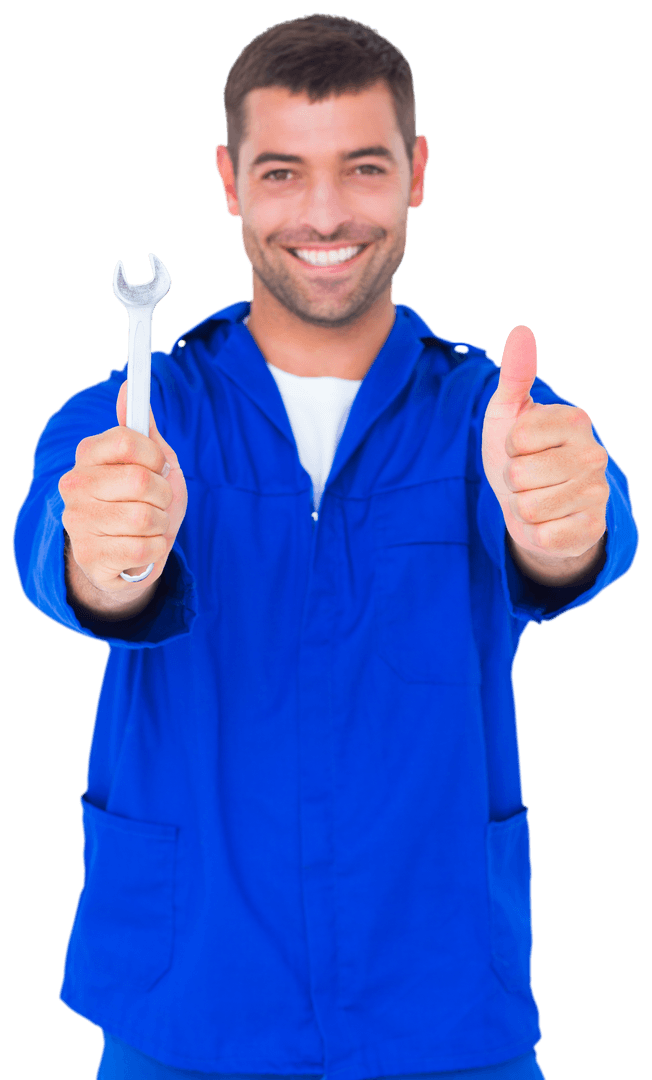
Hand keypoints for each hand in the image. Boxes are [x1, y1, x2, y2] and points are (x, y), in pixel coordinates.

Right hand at [59, 380, 187, 594]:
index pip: (129, 440)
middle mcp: (74, 485)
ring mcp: (78, 522)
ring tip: (149, 526)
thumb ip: (143, 428)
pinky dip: (155, 549)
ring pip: (145, 517)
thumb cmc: (145, 501)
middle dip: (163, 494)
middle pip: (141, 480)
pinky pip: (143, 549)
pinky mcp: (90, 556)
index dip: (154, 456)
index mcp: (88, 455)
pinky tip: (143, 548)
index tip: (156, 466)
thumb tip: (129, 386)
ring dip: (161, 524)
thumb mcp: (152, 462)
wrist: (135, 555)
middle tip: (155, 501)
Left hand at [481, 325, 608, 562]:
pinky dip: (535, 533)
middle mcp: (595, 454)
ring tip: (535, 498)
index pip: (517, 439)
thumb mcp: (508, 413)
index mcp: (576, 420)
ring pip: (530, 508)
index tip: (519, 449)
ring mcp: (597, 493)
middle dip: (512, 482)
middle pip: (520, 476)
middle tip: (526, 479)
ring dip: (522, 508)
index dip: (507, 449)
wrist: (532, 505)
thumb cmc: (518, 454)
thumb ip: (515, 374)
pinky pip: (544, 536)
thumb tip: (521, 331)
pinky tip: (548, 521)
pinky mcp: (591, 528)